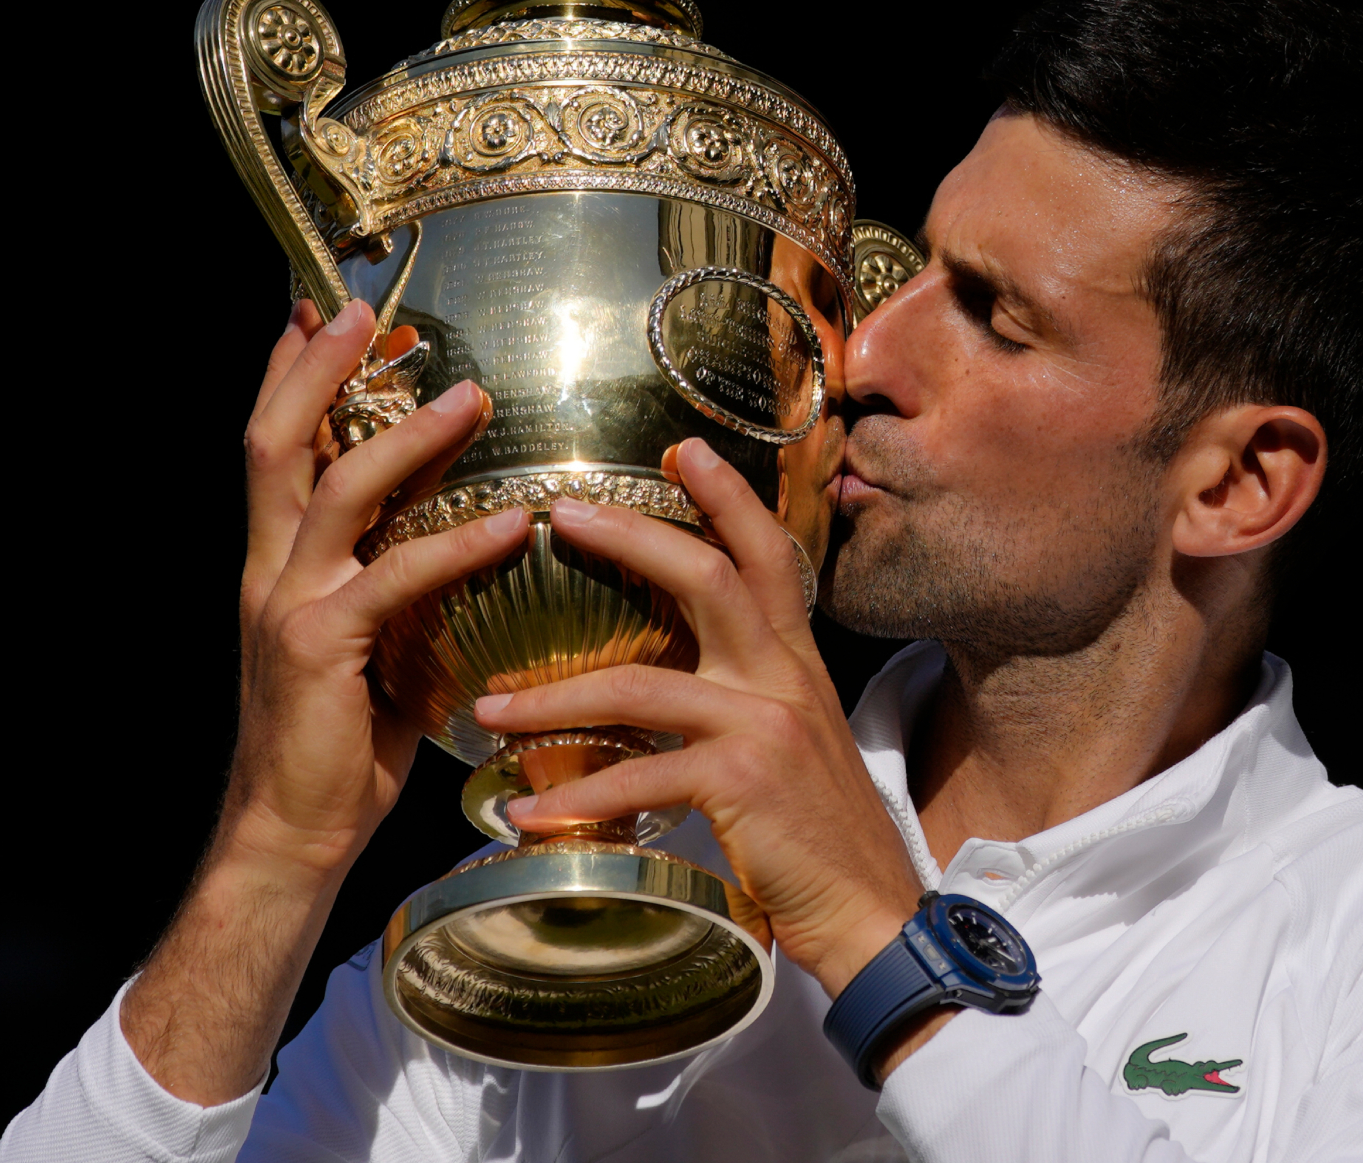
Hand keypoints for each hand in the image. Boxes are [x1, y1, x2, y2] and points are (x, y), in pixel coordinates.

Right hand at [122, 297, 530, 1104]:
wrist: (291, 834)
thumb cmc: (339, 743)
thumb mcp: (369, 643)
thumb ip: (395, 582)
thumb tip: (465, 528)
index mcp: (276, 565)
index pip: (273, 450)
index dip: (286, 377)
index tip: (313, 310)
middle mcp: (270, 572)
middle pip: (276, 444)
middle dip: (315, 371)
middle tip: (359, 309)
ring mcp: (288, 606)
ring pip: (337, 492)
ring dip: (406, 437)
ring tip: (472, 397)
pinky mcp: (321, 649)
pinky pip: (394, 578)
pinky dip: (453, 543)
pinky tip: (508, 522)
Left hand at [473, 436, 922, 998]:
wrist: (871, 913)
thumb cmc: (819, 837)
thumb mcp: (796, 744)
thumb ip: (748, 700)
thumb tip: (677, 682)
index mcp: (796, 663)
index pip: (765, 556)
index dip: (727, 496)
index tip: (681, 449)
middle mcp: (786, 678)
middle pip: (707, 576)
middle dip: (630, 536)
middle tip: (560, 512)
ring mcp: (765, 725)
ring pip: (642, 682)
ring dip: (553, 696)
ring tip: (490, 706)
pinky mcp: (742, 782)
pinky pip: (637, 776)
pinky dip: (573, 794)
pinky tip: (526, 810)